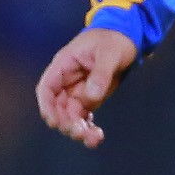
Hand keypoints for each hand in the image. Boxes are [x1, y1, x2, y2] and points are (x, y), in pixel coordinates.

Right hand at [34, 28, 139, 147]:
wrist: (128, 35)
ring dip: (78, 128)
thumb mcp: (109, 52)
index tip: (54, 122)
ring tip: (94, 139)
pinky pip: (84, 115)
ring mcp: (78, 90)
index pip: (46, 89)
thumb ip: (100, 74)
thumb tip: (92, 97)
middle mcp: (67, 80)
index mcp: (64, 65)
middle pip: (58, 107)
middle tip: (81, 134)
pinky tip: (96, 137)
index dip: (47, 106)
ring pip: (71, 115)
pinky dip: (88, 127)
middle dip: (66, 122)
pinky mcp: (91, 96)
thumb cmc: (115, 39)